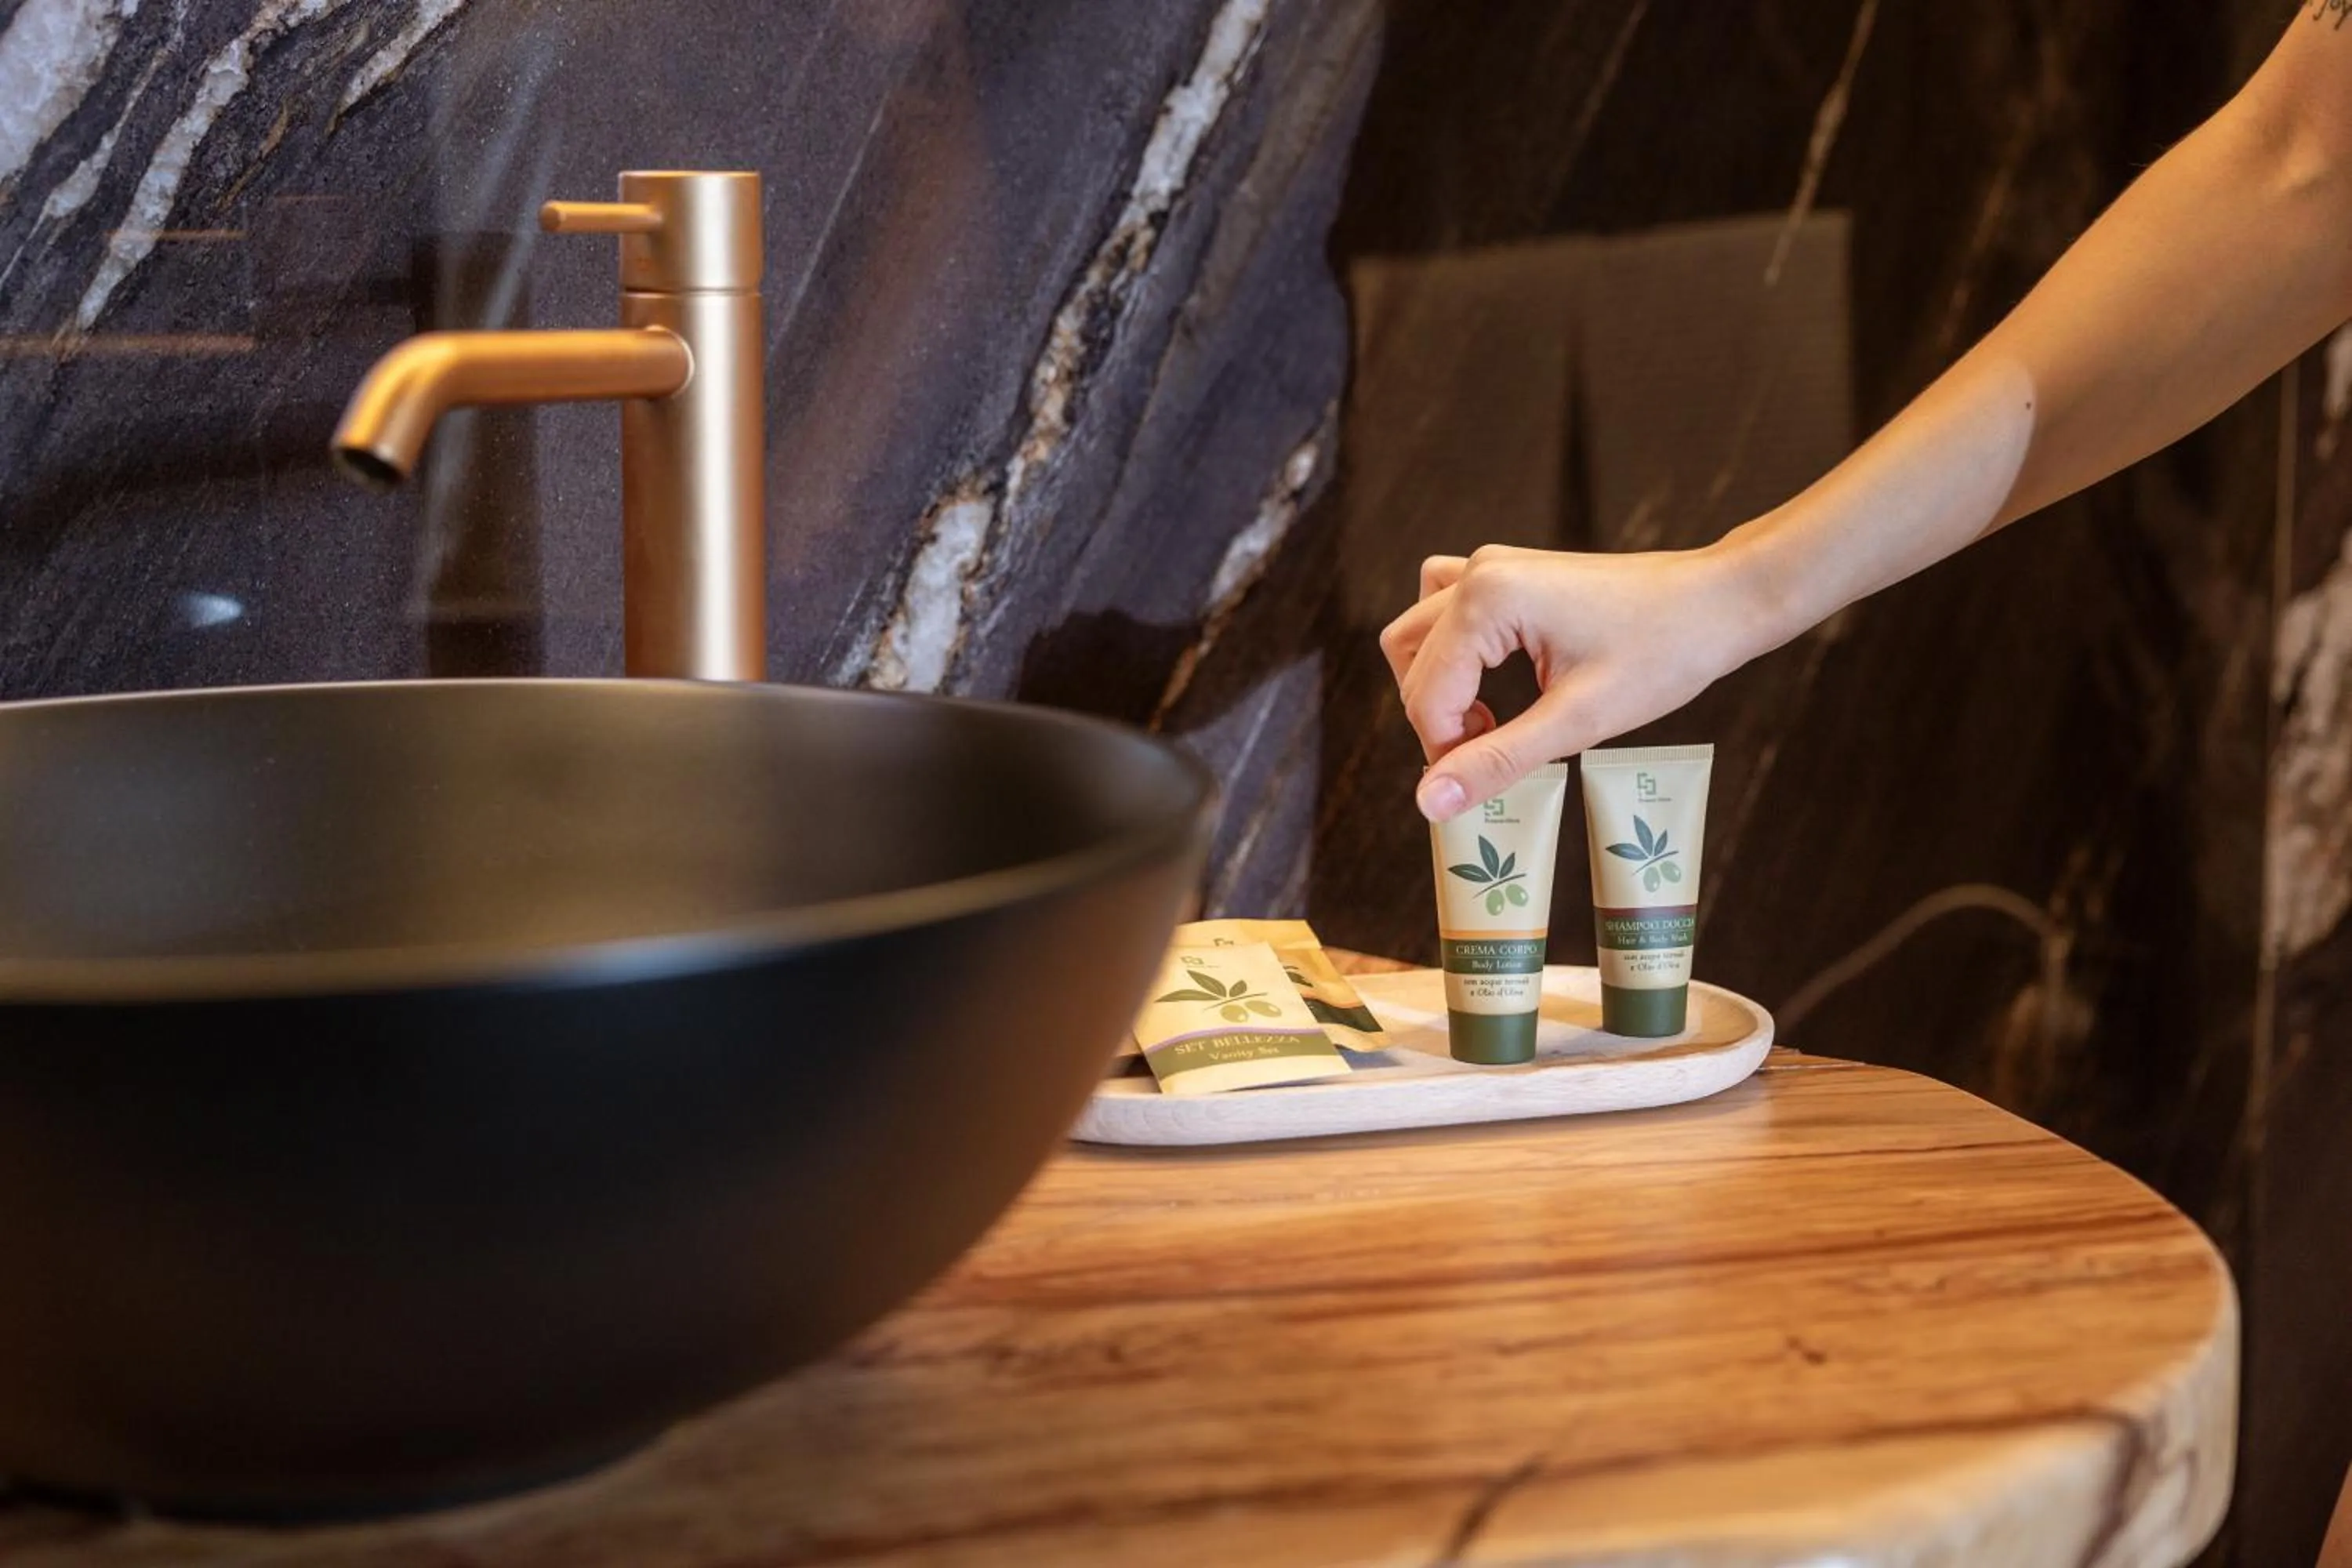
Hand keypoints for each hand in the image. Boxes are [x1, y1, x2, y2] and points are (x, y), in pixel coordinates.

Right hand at [1379, 543, 1772, 819]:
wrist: (1718, 602)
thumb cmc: (1663, 654)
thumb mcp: (1577, 721)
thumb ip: (1496, 761)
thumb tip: (1430, 803)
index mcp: (1487, 599)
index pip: (1426, 694)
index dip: (1445, 753)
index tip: (1484, 786)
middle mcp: (1478, 573)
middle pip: (1411, 662)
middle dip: (1440, 721)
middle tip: (1492, 757)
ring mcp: (1492, 567)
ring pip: (1418, 634)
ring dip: (1437, 685)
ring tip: (1490, 724)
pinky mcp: (1509, 574)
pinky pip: (1447, 612)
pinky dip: (1454, 654)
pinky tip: (1493, 684)